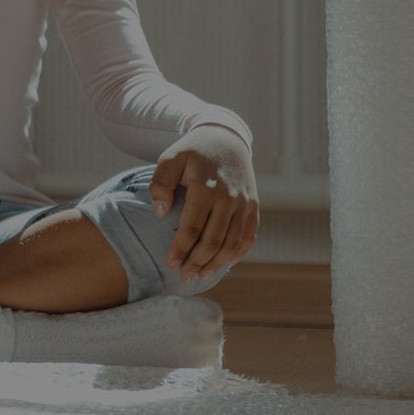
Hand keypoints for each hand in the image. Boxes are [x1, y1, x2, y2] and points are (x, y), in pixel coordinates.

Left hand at [150, 124, 259, 281]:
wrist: (225, 138)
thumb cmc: (192, 151)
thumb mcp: (169, 158)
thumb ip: (160, 184)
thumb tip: (160, 213)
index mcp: (206, 187)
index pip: (192, 227)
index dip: (180, 249)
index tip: (170, 264)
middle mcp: (229, 198)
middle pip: (214, 241)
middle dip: (197, 262)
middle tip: (184, 276)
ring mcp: (245, 203)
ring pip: (233, 243)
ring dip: (217, 263)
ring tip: (201, 275)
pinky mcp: (254, 206)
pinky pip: (249, 235)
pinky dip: (240, 252)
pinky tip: (227, 264)